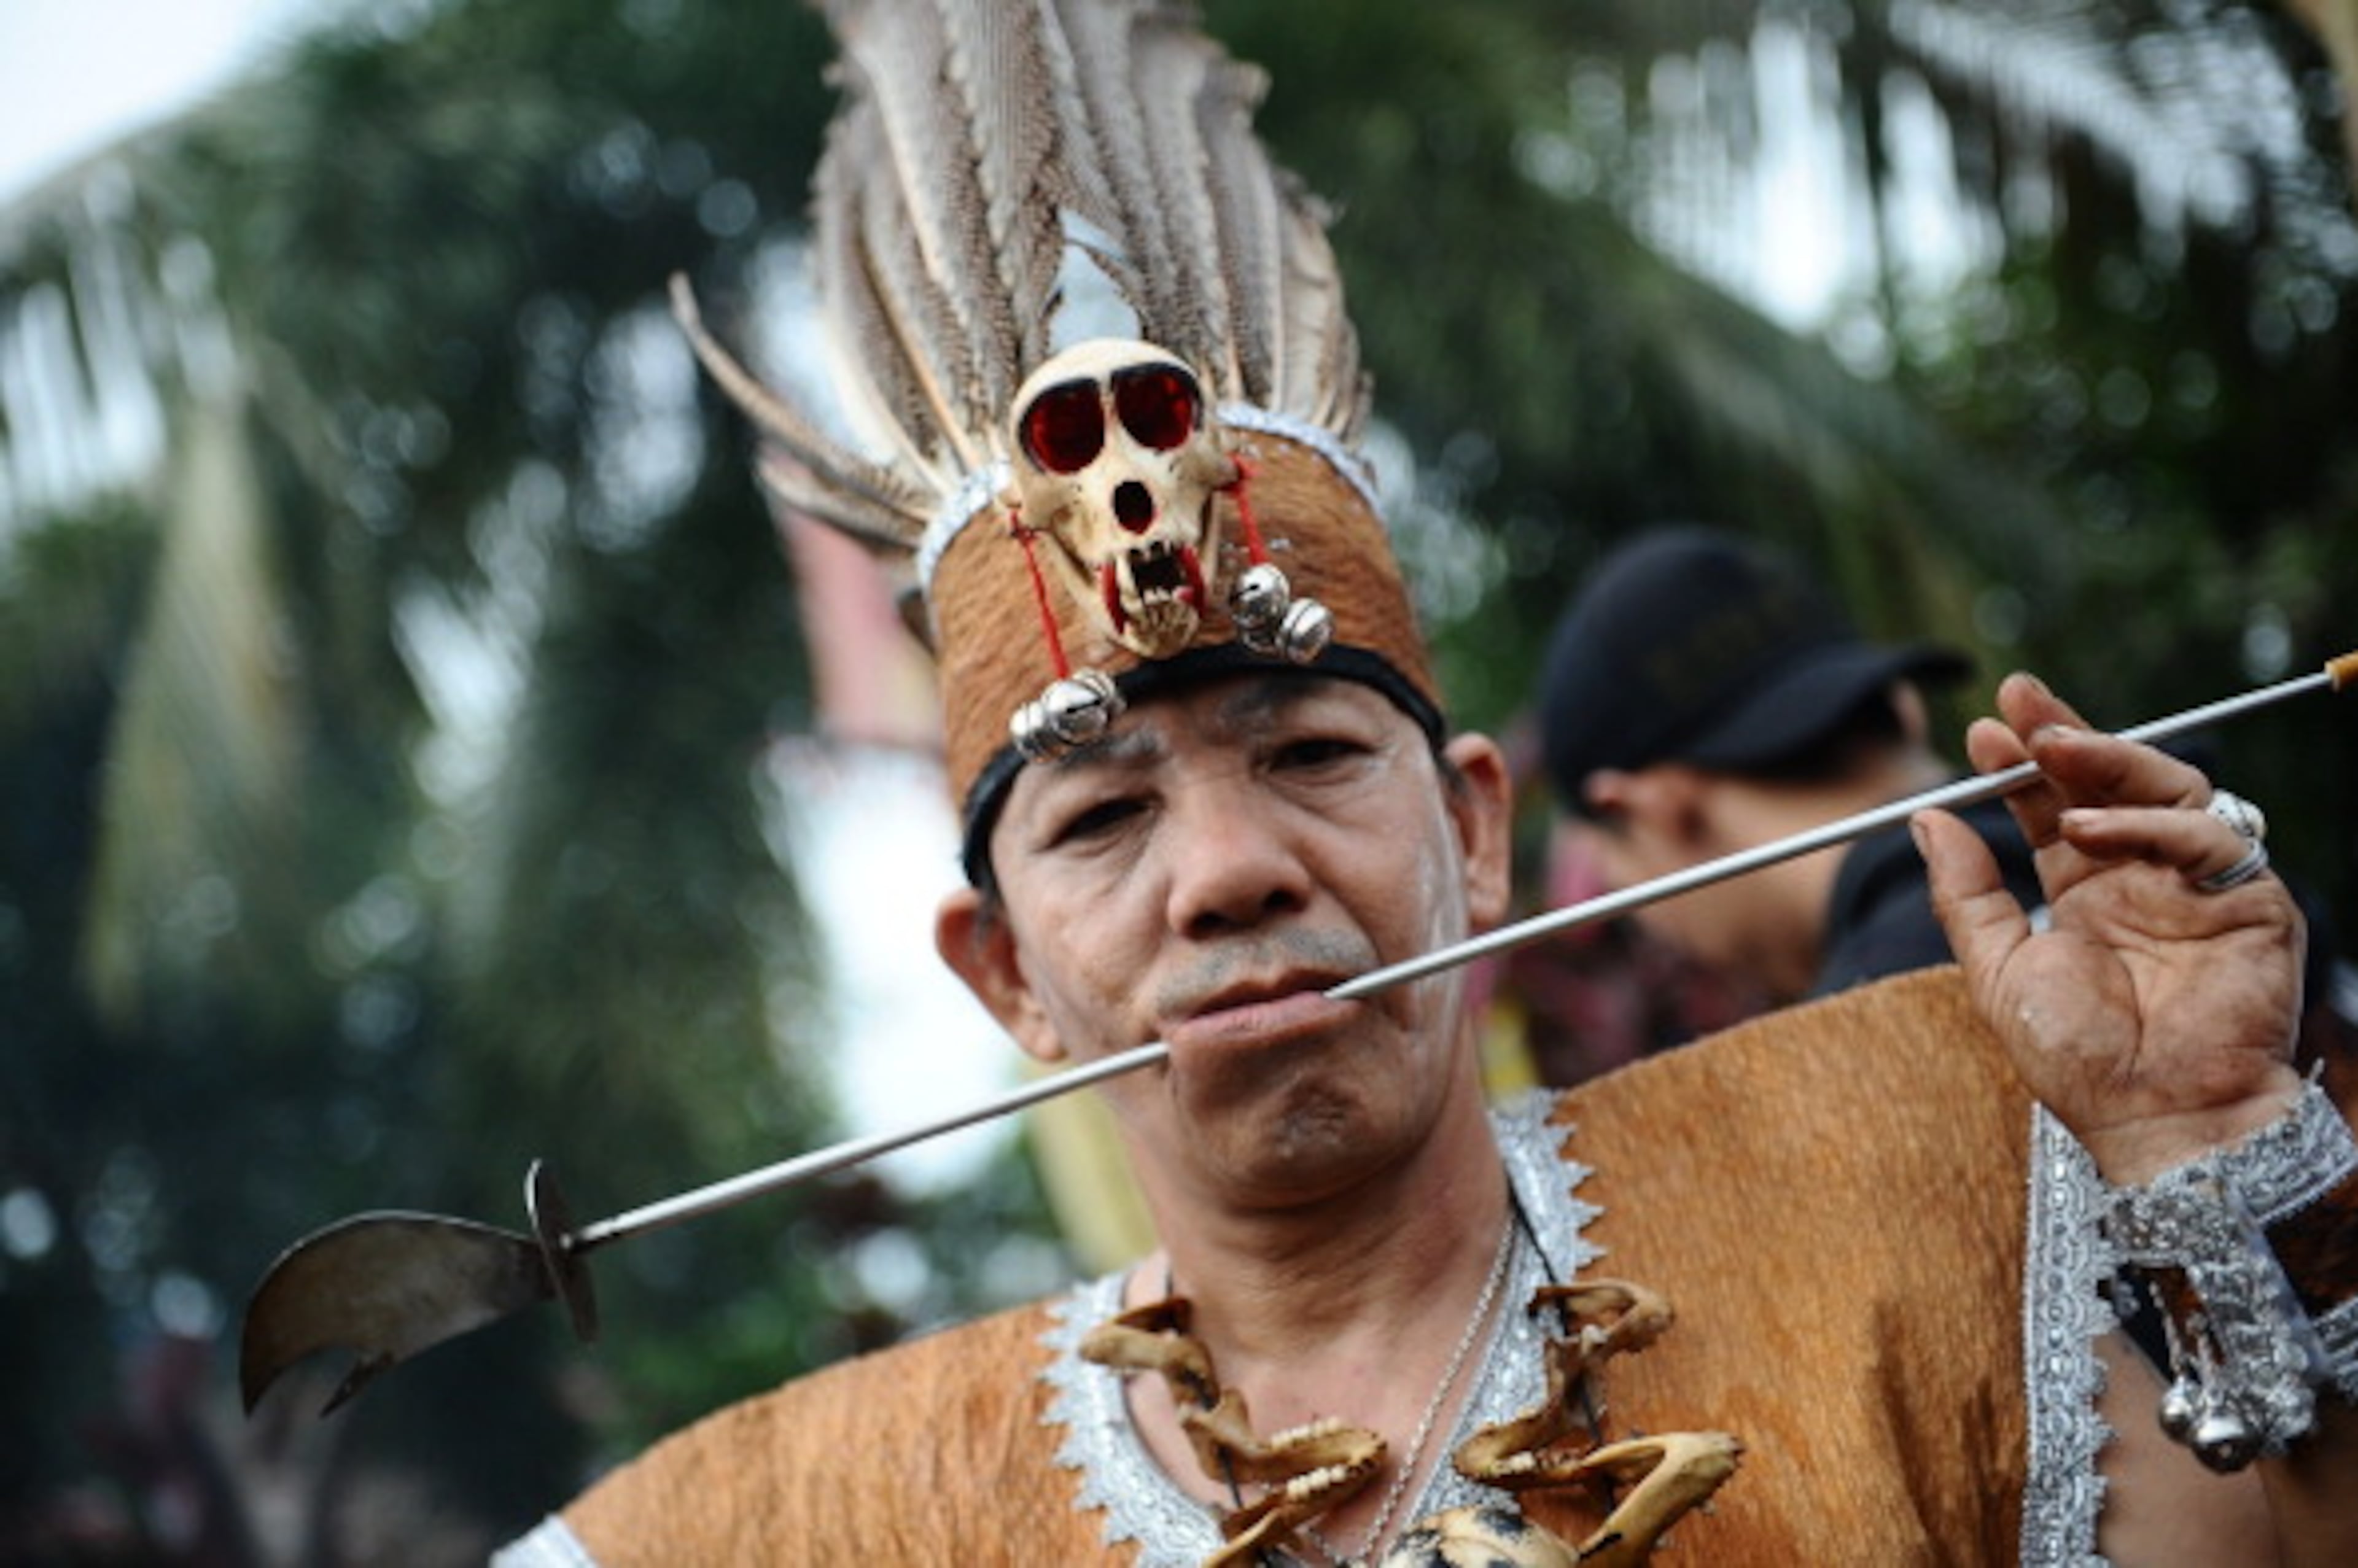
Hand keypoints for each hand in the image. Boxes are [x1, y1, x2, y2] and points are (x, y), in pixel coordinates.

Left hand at [1916, 672, 2306, 1183]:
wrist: (2155, 1118)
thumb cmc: (2077, 1058)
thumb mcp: (1996, 966)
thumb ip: (1965, 891)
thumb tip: (1925, 817)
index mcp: (2086, 893)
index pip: (2053, 805)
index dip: (2022, 765)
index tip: (1981, 731)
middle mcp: (2144, 879)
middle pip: (2112, 781)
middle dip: (2066, 733)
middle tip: (2020, 700)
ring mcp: (2198, 886)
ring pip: (2167, 789)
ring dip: (2106, 760)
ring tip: (2050, 751)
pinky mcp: (2251, 901)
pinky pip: (2209, 836)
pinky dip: (2149, 821)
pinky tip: (2089, 828)